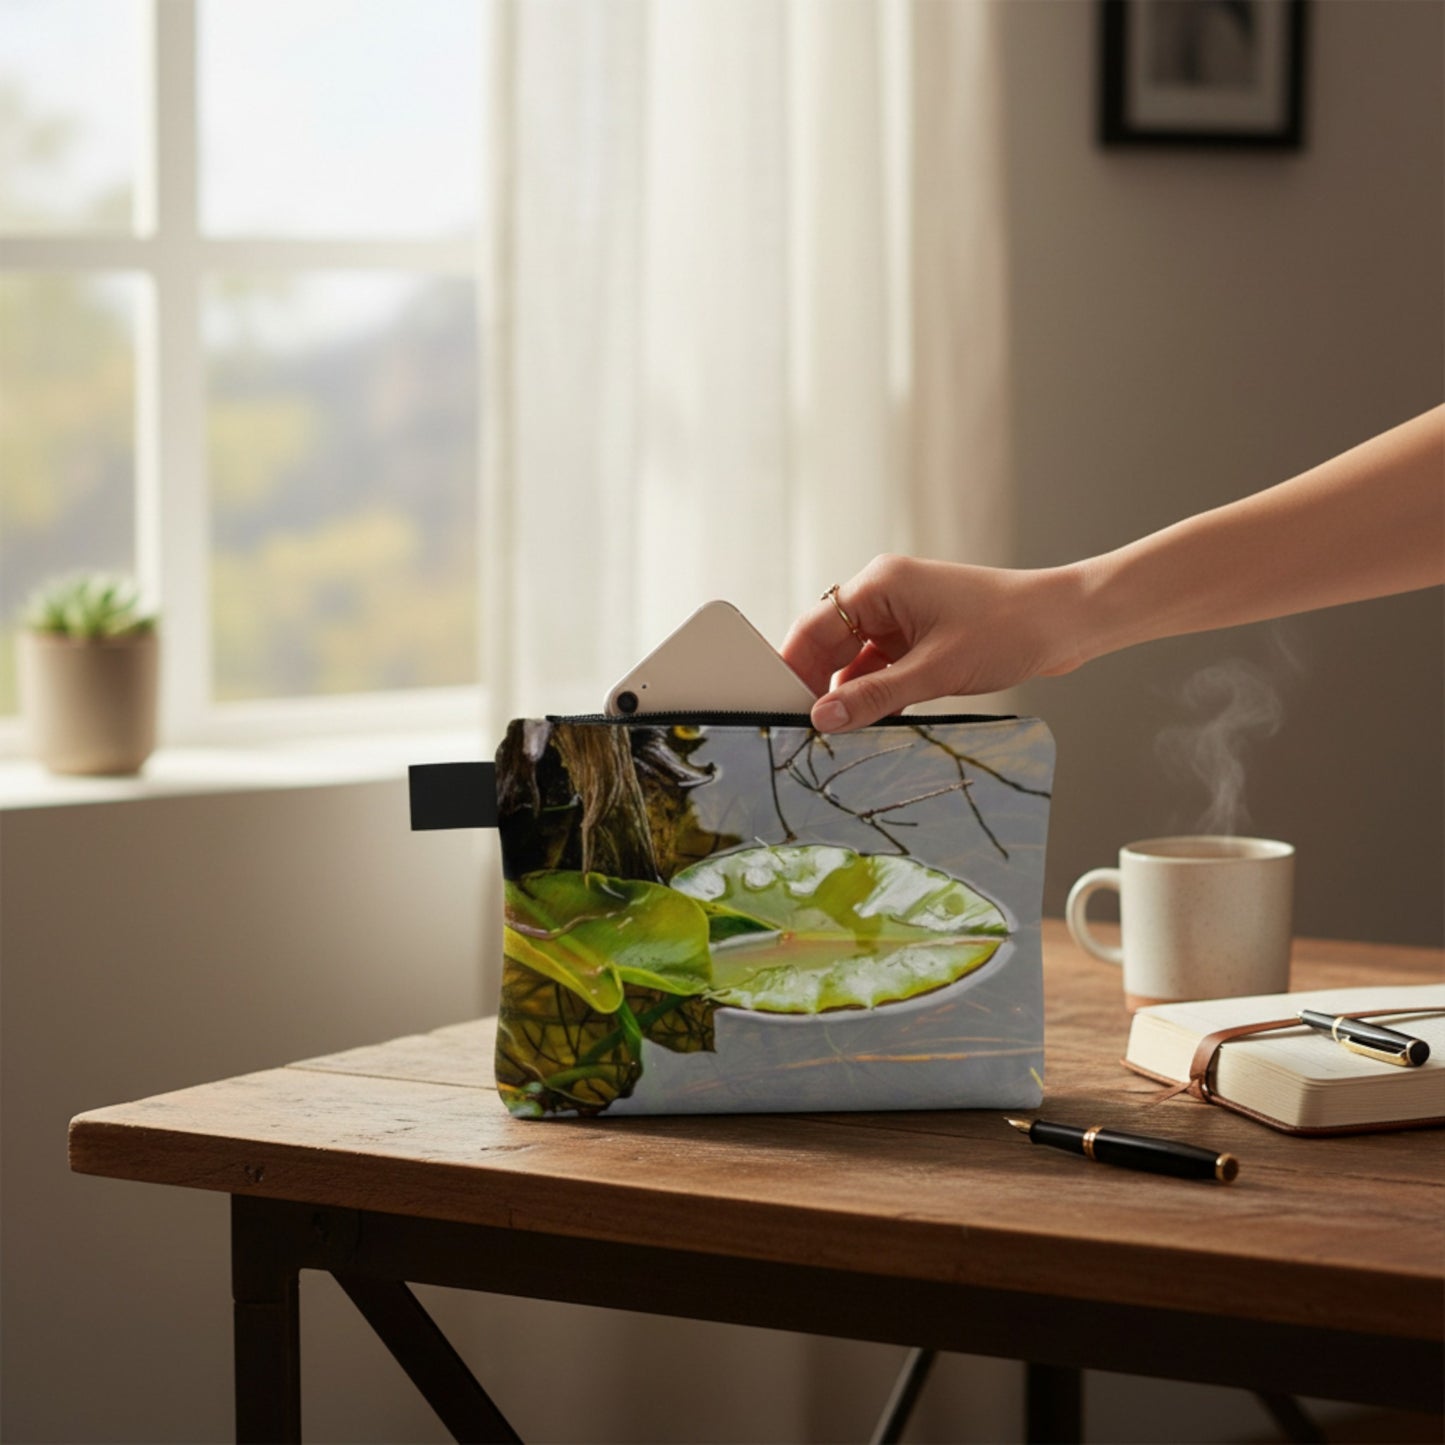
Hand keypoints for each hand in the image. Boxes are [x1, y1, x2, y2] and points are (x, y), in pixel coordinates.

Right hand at [781, 554, 1084, 731]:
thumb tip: (823, 718)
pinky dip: (876, 696)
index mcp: (880, 585)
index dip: (790, 668)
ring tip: (839, 736)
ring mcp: (904, 618)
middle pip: (830, 645)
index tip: (776, 707)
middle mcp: (886, 596)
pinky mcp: (922, 638)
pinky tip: (871, 725)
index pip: (814, 627)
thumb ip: (874, 696)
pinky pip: (883, 670)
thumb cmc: (1010, 628)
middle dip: (818, 686)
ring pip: (856, 662)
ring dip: (850, 696)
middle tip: (805, 732)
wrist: (1068, 622)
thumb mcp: (936, 670)